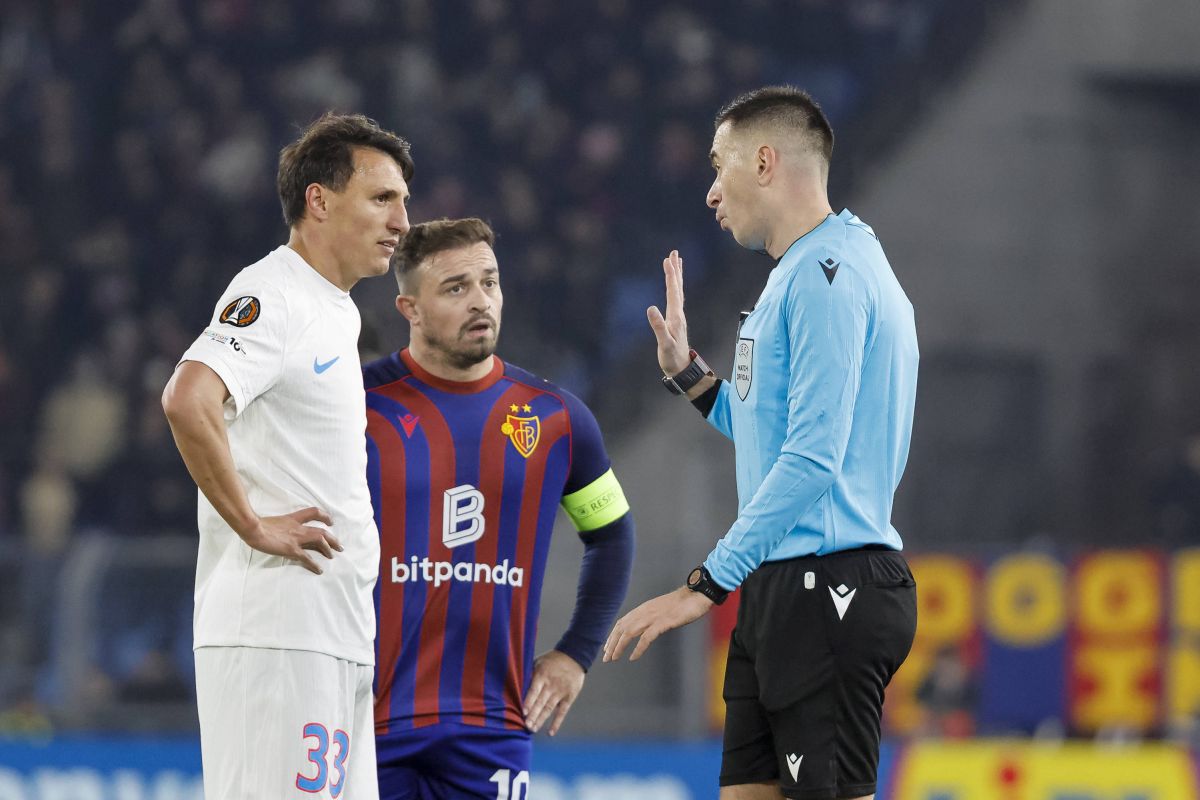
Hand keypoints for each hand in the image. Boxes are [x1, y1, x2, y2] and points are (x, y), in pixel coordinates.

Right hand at [240, 507, 341, 574]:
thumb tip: (279, 531)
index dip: (324, 516)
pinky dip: (314, 564)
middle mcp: (298, 527)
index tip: (331, 522)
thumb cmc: (257, 525)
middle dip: (332, 539)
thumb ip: (280, 526)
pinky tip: (319, 570)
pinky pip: (307, 557)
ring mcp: (296, 538)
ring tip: (332, 556)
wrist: (253, 528)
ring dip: (328, 549)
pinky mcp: (291, 549)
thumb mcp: (273, 521)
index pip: (313, 512)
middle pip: (321, 530)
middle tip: (339, 546)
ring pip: (319, 540)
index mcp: (293, 518)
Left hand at [524, 650, 584, 735]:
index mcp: (542, 675)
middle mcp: (551, 685)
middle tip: (526, 726)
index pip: (534, 690)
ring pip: (549, 708)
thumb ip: (530, 674)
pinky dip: (557, 722)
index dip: (529, 702)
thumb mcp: (539, 662)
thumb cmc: (552, 660)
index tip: (523, 712)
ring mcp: (561, 692)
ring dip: (541, 719)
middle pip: (541, 702)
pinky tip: (550, 732)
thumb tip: (516, 686)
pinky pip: (562, 712)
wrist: (574, 656)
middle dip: (533, 715)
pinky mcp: (569, 697)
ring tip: (533, 729)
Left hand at [602, 586, 712, 662]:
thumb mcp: (663, 610)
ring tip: (613, 658)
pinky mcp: (664, 622)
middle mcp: (645, 611)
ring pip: (629, 632)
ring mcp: (654, 616)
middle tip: (606, 657)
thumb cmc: (684, 603)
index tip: (608, 647)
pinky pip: (646, 637)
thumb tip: (647, 628)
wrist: (697, 594)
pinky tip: (633, 657)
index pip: (623, 622)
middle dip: (612, 643)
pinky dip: (638, 648)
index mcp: (644, 608)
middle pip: (622, 628)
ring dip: (619, 646)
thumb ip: (653, 617)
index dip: (613, 635)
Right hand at [647, 250, 691, 375]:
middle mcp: (678, 314)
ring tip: (675, 263)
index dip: (670, 275)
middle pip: (677, 287)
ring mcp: (678, 317)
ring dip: (676, 276)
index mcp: (675, 316)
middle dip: (675, 270)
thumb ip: (658, 327)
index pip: (673, 292)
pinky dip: (674, 288)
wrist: (682, 369)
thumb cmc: (672, 358)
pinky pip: (675, 299)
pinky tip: (673, 286)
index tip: (667, 260)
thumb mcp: (664, 344)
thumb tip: (650, 309)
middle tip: (674, 253)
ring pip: (678, 291)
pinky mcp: (676, 321)